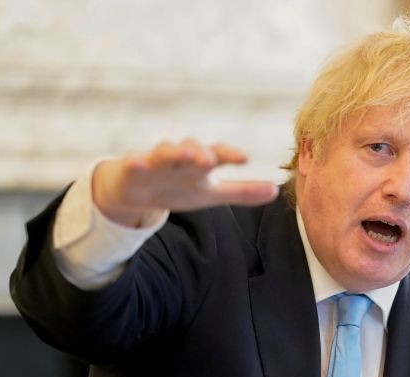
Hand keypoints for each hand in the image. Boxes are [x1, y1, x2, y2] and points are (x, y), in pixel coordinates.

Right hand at [92, 139, 278, 226]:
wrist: (135, 189)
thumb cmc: (178, 187)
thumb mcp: (210, 193)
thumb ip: (241, 191)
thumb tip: (276, 191)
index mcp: (201, 164)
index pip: (219, 154)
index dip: (231, 155)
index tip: (245, 158)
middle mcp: (181, 157)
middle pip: (193, 148)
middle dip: (202, 152)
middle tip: (210, 159)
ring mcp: (156, 161)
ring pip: (165, 151)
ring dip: (173, 151)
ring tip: (182, 153)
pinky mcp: (133, 168)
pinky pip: (133, 163)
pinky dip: (136, 162)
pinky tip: (137, 162)